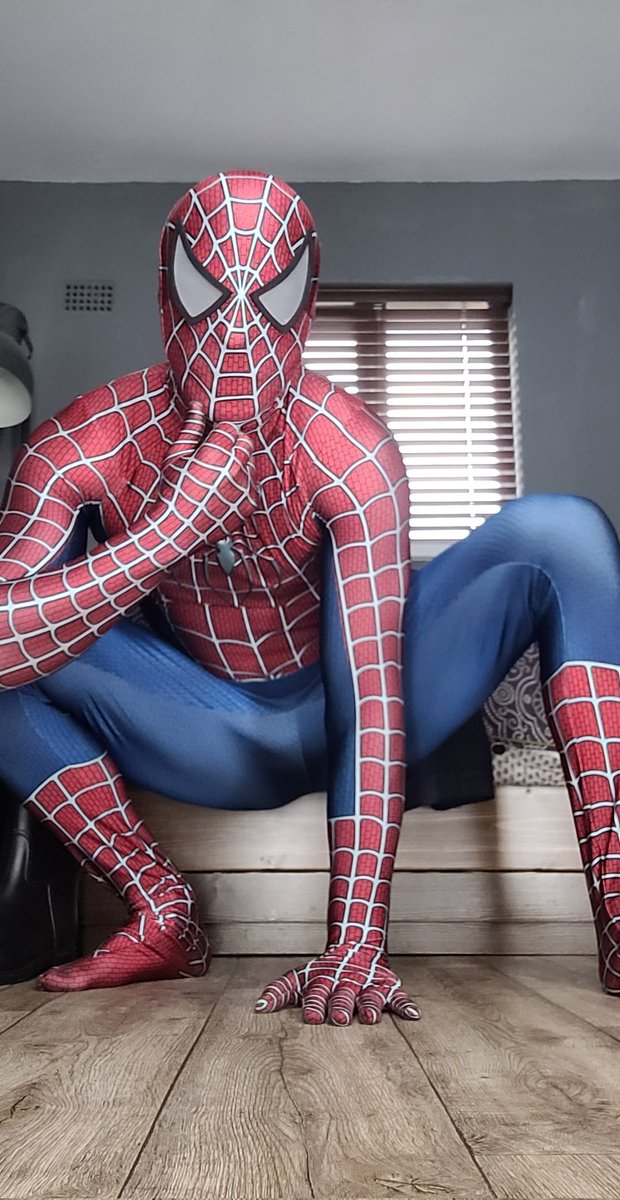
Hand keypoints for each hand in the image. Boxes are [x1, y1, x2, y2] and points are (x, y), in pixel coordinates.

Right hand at [157, 403, 255, 545]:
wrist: (175, 530)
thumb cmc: (171, 491)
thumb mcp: (175, 456)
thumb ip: (191, 429)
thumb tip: (198, 406)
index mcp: (216, 451)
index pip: (229, 427)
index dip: (218, 433)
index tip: (208, 442)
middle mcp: (235, 467)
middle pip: (245, 441)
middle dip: (232, 445)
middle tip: (214, 457)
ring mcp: (245, 486)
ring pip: (251, 462)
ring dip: (238, 464)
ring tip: (216, 478)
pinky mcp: (251, 503)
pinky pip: (253, 484)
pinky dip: (242, 484)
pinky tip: (222, 492)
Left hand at [254, 942, 420, 1025]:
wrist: (356, 943)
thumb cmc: (324, 971)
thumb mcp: (300, 977)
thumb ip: (279, 992)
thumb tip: (258, 1009)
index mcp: (324, 981)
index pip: (318, 993)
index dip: (316, 1004)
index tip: (313, 1018)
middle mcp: (347, 982)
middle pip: (343, 995)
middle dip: (341, 1006)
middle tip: (339, 1019)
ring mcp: (368, 984)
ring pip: (370, 995)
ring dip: (370, 1005)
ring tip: (370, 1017)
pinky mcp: (388, 986)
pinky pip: (399, 996)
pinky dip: (406, 1005)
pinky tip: (414, 1015)